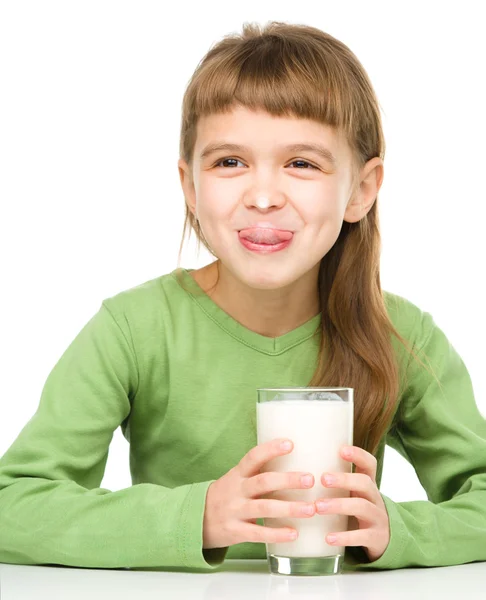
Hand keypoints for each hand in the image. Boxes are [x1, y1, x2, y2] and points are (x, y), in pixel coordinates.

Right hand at [203, 439, 316, 548]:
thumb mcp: (237, 479)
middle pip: (263, 481)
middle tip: (310, 479)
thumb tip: (295, 461)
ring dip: (289, 508)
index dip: (271, 449)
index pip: (253, 457)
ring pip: (264, 508)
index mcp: (238, 474)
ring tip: (310, 509)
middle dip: (288, 480)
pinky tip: (294, 533)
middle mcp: (236, 490)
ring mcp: (235, 511)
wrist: (197, 519)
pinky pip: (258, 533)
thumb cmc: (227, 496)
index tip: (290, 443)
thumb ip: (259, 473)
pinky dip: (277, 533)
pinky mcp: (236, 531)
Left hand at [316, 445, 389, 561]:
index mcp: (368, 484)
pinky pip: (362, 536)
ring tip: (317, 507)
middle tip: (322, 479)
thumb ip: (336, 481)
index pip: (369, 464)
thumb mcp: (353, 493)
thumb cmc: (358, 510)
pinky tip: (328, 538)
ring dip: (339, 505)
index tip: (341, 450)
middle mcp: (375, 498)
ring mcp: (378, 517)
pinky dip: (344, 537)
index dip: (358, 455)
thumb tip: (299, 465)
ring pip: (362, 507)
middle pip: (364, 483)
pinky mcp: (376, 538)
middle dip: (344, 479)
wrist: (384, 540)